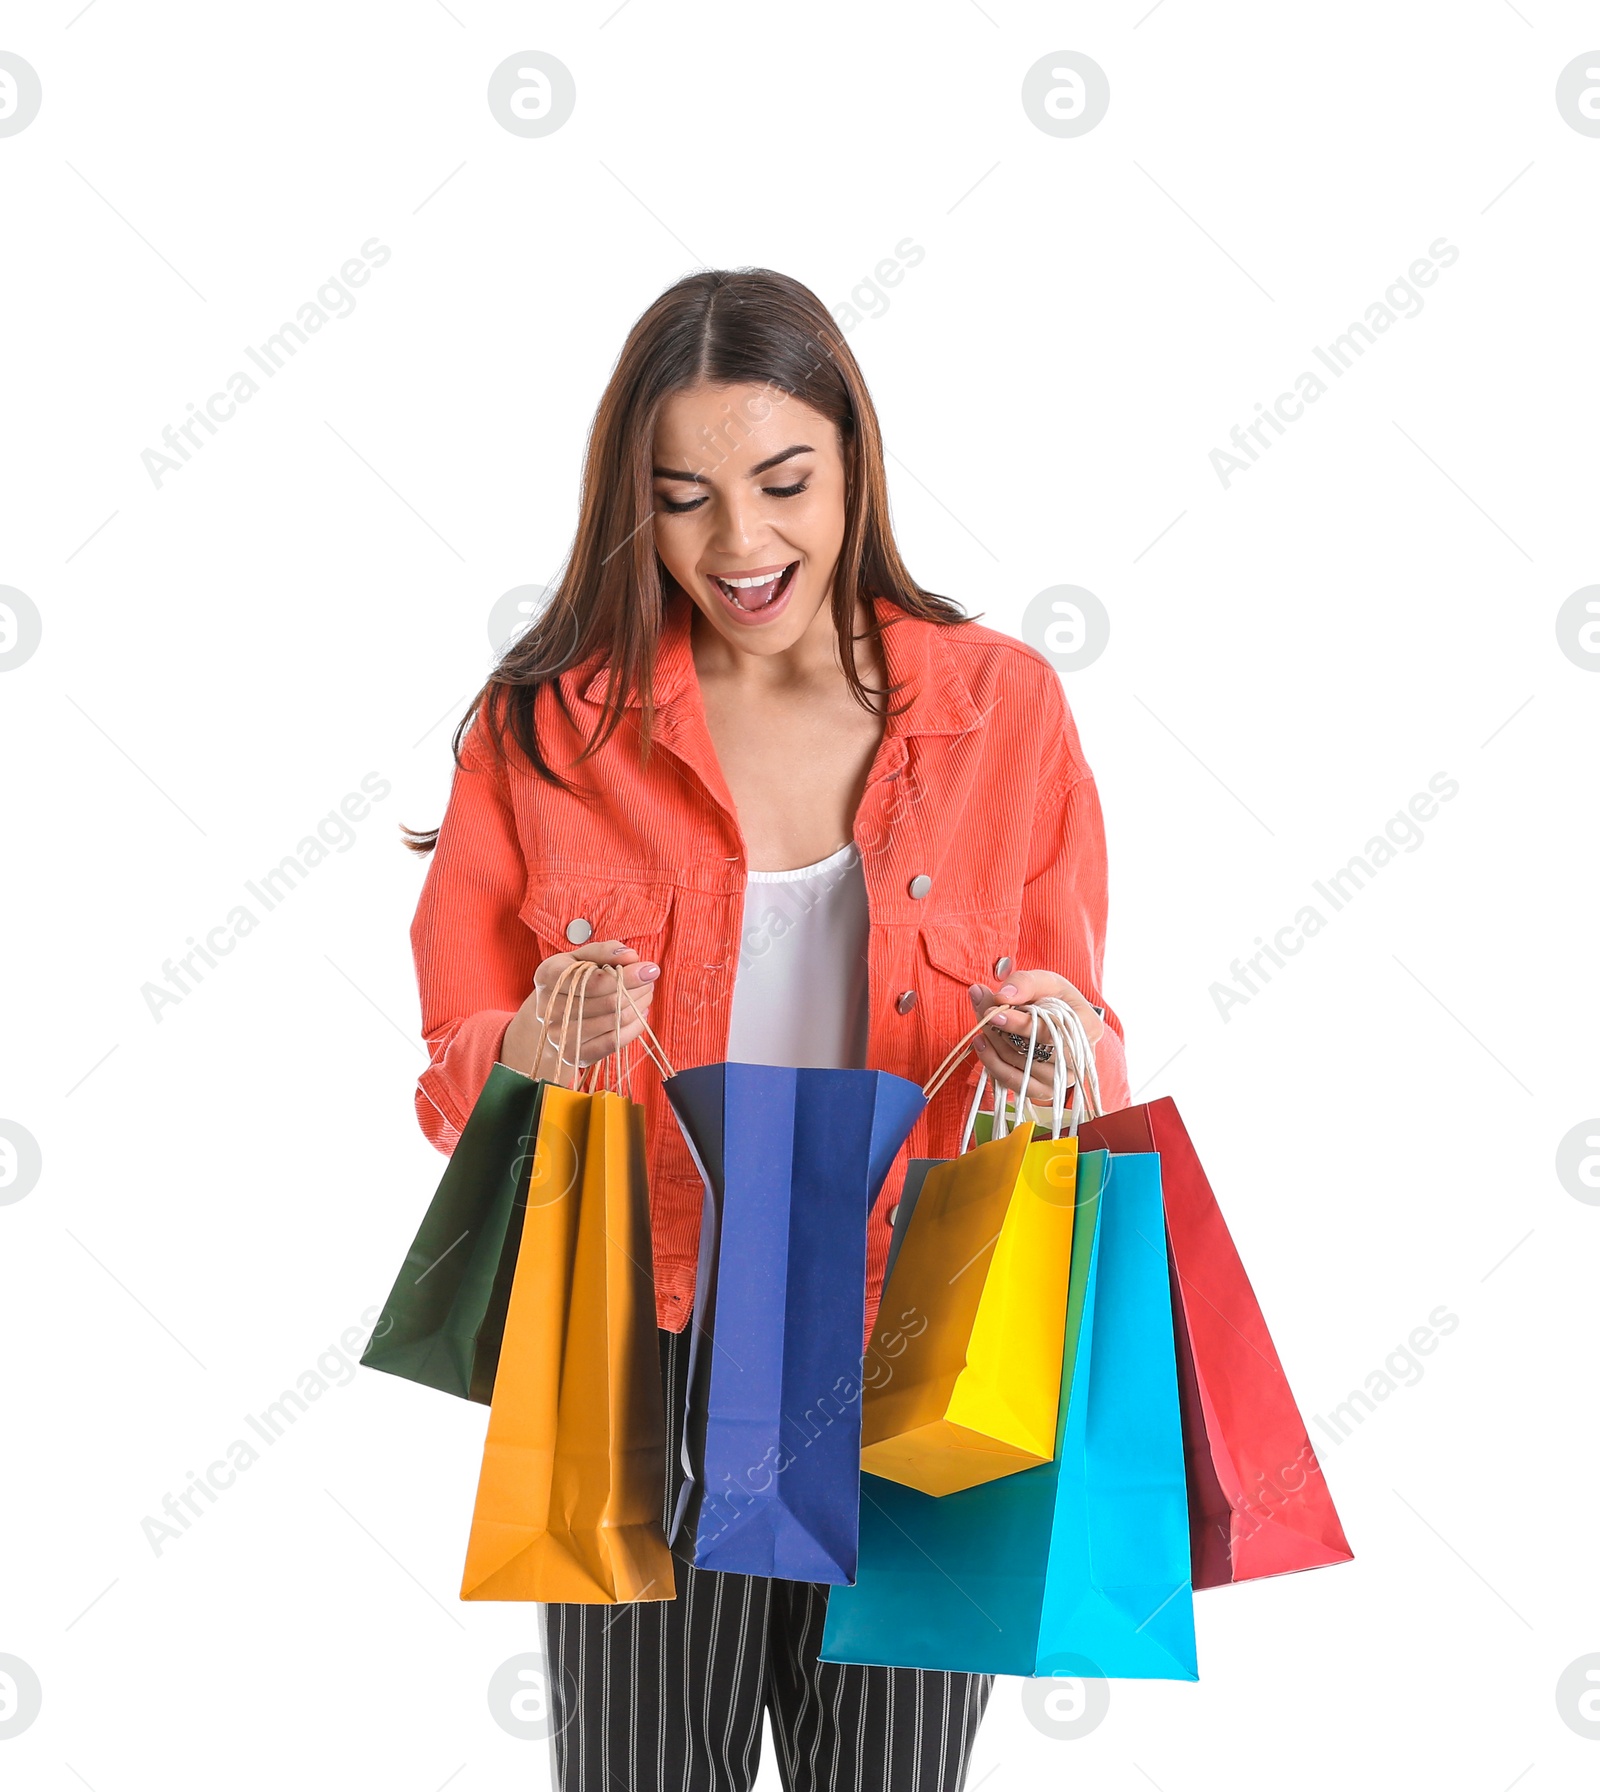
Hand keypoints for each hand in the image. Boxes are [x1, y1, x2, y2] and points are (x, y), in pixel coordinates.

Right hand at [500, 941, 659, 1080]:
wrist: (554, 1016)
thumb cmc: (574, 980)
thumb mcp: (583, 958)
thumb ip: (605, 951)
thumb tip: (631, 957)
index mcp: (548, 976)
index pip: (593, 981)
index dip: (627, 975)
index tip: (649, 969)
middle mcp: (548, 1008)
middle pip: (608, 1002)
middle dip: (637, 990)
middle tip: (650, 982)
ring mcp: (558, 1035)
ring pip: (614, 1022)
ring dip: (638, 1006)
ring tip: (646, 995)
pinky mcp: (573, 1056)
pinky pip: (613, 1042)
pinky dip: (634, 1027)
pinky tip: (640, 1013)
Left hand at [966, 970, 1104, 1107]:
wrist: (1056, 1020)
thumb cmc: (1054, 999)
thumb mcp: (1044, 981)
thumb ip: (1025, 983)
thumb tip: (1002, 997)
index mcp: (1088, 1027)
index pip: (1051, 1032)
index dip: (1020, 1025)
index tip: (993, 1013)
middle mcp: (1079, 1058)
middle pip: (1035, 1052)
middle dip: (1002, 1033)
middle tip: (983, 1013)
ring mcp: (1062, 1079)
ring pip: (1021, 1067)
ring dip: (995, 1045)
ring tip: (983, 1024)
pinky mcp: (1044, 1091)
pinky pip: (1014, 1084)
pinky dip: (993, 1064)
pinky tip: (982, 1044)